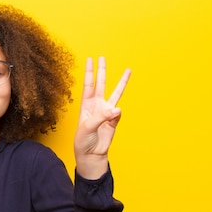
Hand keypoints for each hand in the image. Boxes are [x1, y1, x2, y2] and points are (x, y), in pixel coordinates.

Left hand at [74, 57, 130, 178]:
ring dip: (121, 82)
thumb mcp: (87, 128)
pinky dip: (117, 114)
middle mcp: (96, 105)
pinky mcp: (114, 120)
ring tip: (128, 71)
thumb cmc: (83, 141)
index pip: (88, 85)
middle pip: (100, 84)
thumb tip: (117, 109)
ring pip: (115, 93)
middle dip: (102, 71)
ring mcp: (106, 112)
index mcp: (86, 105)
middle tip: (103, 57)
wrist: (91, 154)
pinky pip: (118, 114)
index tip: (90, 59)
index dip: (89, 72)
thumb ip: (101, 117)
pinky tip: (114, 115)